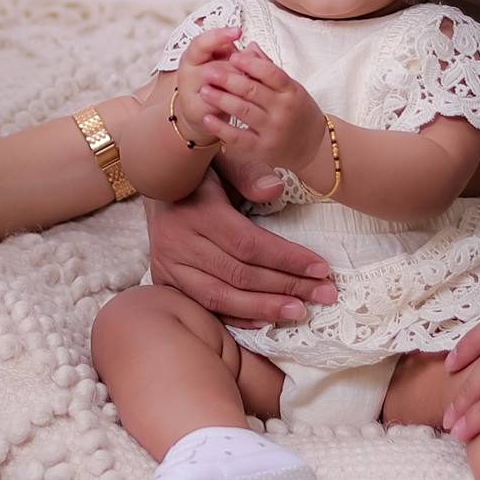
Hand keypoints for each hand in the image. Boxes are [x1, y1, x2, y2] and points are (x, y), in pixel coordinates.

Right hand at [145, 176, 336, 324]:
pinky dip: (237, 316)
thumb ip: (247, 172)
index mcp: (197, 212)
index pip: (249, 244)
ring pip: (221, 297)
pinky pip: (204, 306)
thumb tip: (275, 188)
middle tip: (324, 294)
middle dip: (286, 286)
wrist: (155, 182)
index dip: (287, 259)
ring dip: (264, 308)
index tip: (321, 269)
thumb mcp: (223, 159)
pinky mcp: (165, 281)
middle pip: (240, 274)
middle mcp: (178, 243)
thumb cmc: (198, 171)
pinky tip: (266, 320)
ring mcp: (169, 266)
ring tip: (299, 311)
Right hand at [170, 28, 241, 152]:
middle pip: (218, 67)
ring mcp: (190, 93)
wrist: (200, 112)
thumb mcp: (223, 61)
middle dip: (240, 70)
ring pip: (221, 87)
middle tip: (253, 73)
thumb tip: (255, 49)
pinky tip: (249, 102)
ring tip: (253, 88)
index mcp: (192, 56)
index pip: (202, 43)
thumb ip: (238, 54)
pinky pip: (222, 105)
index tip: (238, 31)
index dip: (219, 36)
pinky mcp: (198, 111)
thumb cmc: (215, 82)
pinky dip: (238, 102)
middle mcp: (187, 73)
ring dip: (241, 86)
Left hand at [200, 43, 328, 178]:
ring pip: (243, 110)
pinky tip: (208, 118)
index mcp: (292, 91)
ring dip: (221, 99)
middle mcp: (283, 110)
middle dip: (228, 79)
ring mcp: (273, 130)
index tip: (232, 56)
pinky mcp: (263, 149)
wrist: (313, 146)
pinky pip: (238, 137)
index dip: (250, 63)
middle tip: (209, 71)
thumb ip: (269, 69)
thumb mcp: (292, 89)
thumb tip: (249, 47)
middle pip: (252, 90)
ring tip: (204, 90)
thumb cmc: (299, 112)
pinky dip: (221, 128)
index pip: (270, 72)